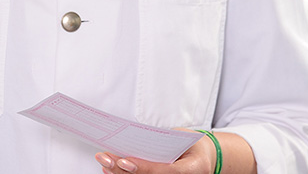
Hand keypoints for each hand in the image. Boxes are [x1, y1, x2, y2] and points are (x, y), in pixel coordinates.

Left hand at [95, 133, 216, 173]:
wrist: (203, 158)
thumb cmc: (192, 145)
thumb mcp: (183, 138)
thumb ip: (164, 141)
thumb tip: (138, 139)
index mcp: (192, 170)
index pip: (164, 171)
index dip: (142, 168)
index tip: (124, 161)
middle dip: (123, 171)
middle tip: (106, 159)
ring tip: (104, 162)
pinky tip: (111, 169)